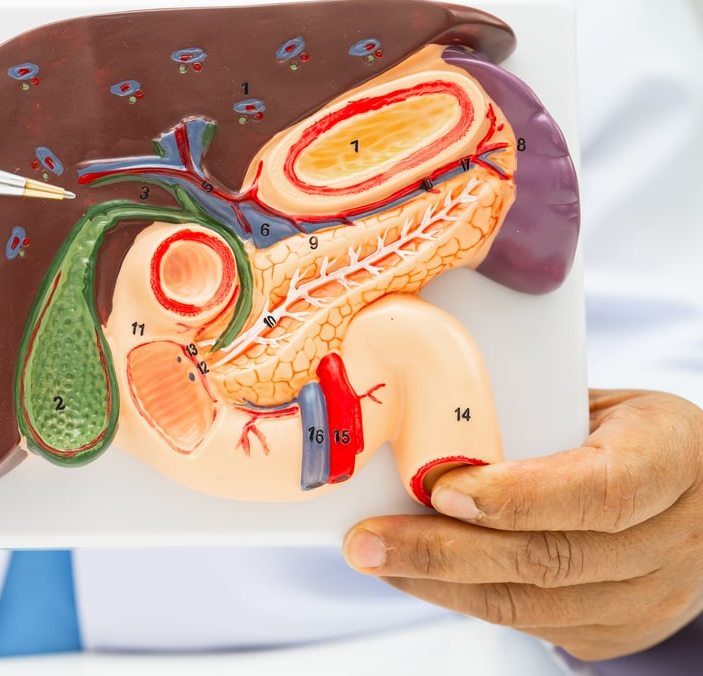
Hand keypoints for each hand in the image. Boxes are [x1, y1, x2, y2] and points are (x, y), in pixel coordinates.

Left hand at [342, 389, 702, 660]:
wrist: (698, 496)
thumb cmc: (626, 432)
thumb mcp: (602, 403)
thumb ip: (528, 411)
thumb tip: (415, 402)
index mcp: (673, 455)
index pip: (601, 488)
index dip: (518, 495)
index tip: (440, 486)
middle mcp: (677, 536)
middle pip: (551, 558)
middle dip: (442, 551)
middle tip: (366, 538)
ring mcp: (654, 596)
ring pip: (530, 605)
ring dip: (437, 583)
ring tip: (373, 557)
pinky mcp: (620, 633)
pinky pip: (528, 625)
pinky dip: (461, 599)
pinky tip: (414, 575)